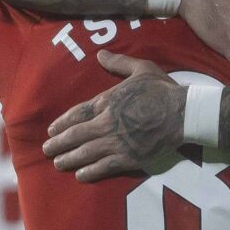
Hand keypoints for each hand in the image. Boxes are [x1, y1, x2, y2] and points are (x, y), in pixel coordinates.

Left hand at [42, 53, 182, 178]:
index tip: (51, 131)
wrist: (182, 114)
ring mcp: (116, 142)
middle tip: (47, 150)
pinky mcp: (128, 158)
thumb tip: (100, 54)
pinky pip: (104, 167)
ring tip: (58, 164)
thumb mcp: (140, 68)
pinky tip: (80, 176)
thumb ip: (118, 63)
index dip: (62, 123)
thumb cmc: (162, 90)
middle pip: (76, 135)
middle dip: (59, 144)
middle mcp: (106, 123)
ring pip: (86, 153)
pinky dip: (90, 172)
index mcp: (107, 101)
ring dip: (69, 159)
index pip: (77, 114)